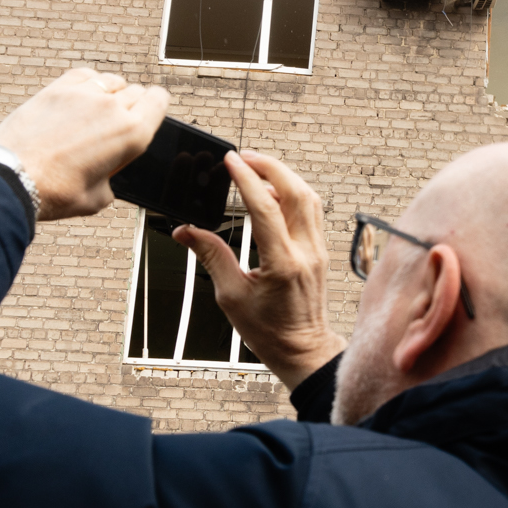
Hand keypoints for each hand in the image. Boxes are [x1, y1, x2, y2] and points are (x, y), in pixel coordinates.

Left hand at [0, 67, 169, 219]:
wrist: (12, 178)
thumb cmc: (55, 192)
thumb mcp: (99, 198)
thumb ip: (113, 178)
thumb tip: (106, 172)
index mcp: (133, 133)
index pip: (159, 99)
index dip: (156, 106)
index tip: (149, 113)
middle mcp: (112, 107)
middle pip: (135, 91)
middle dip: (132, 106)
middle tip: (116, 126)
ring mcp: (83, 94)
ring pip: (111, 80)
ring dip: (110, 93)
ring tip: (96, 113)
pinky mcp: (56, 89)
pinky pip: (84, 74)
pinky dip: (88, 83)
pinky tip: (80, 97)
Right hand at [177, 150, 345, 388]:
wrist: (302, 350)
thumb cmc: (268, 331)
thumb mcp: (231, 295)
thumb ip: (211, 256)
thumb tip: (186, 231)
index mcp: (282, 264)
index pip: (265, 208)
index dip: (246, 179)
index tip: (230, 160)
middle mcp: (306, 252)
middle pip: (296, 192)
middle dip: (270, 167)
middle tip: (243, 157)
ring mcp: (318, 250)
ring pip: (309, 197)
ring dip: (284, 176)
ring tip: (256, 168)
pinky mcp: (321, 251)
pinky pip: (312, 211)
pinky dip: (294, 193)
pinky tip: (274, 191)